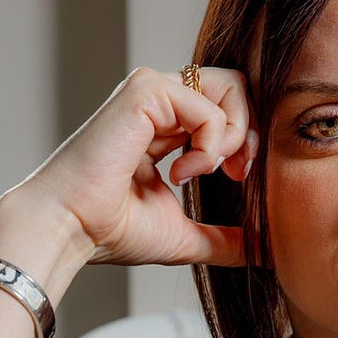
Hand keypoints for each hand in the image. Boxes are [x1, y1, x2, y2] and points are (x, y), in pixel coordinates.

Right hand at [9, 66, 255, 268]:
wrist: (71, 229)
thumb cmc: (110, 232)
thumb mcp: (184, 236)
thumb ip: (224, 238)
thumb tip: (266, 251)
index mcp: (165, 125)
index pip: (227, 107)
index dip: (245, 139)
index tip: (235, 178)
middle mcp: (158, 102)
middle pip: (237, 86)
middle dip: (249, 132)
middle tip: (234, 174)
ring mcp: (150, 92)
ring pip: (230, 85)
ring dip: (232, 136)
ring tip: (205, 171)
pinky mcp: (145, 92)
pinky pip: (208, 106)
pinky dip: (209, 145)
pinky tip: (179, 174)